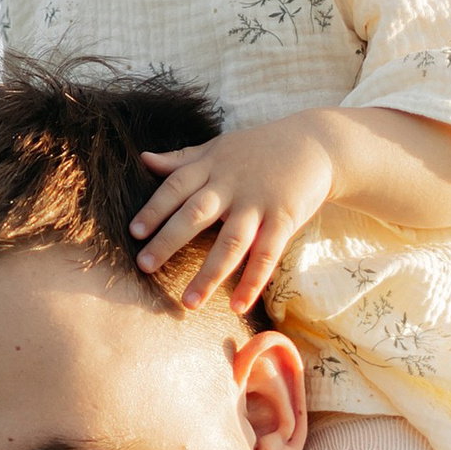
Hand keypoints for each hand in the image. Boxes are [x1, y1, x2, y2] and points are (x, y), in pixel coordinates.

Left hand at [132, 118, 336, 309]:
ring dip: (209, 274)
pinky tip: (237, 306)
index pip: (176, 187)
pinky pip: (266, 255)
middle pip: (196, 214)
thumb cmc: (259, 149)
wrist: (315, 143)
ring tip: (189, 302)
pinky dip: (252, 282)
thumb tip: (143, 159)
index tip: (134, 232)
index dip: (155, 209)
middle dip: (169, 240)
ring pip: (230, 242)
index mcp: (212, 166)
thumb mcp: (218, 147)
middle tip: (144, 265)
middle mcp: (232, 185)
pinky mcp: (284, 219)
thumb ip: (182, 158)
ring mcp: (258, 203)